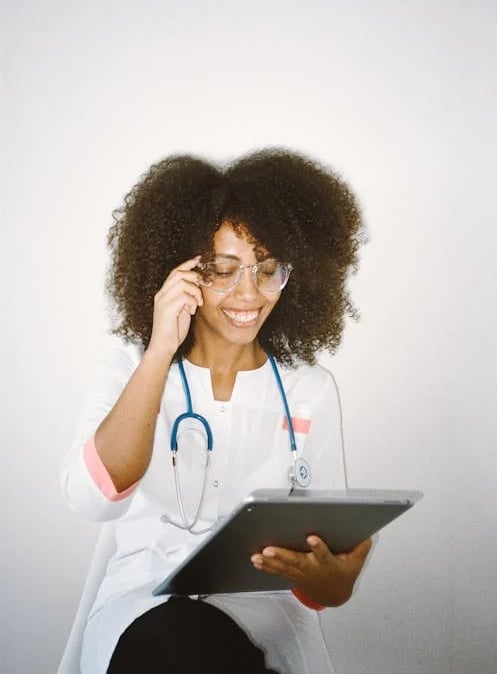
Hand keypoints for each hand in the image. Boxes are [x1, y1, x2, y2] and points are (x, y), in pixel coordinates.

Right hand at [147, 256, 203, 357]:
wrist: (163, 347)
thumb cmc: (173, 331)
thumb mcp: (182, 311)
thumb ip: (187, 299)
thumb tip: (198, 289)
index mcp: (164, 294)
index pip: (175, 272)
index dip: (187, 264)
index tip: (199, 259)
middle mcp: (161, 295)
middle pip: (179, 274)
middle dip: (195, 276)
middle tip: (204, 285)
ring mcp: (162, 301)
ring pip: (183, 284)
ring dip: (195, 292)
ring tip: (197, 303)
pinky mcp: (166, 309)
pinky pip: (184, 296)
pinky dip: (192, 302)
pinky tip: (191, 311)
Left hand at [251, 536, 371, 606]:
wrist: (334, 595)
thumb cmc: (343, 574)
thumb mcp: (356, 562)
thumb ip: (360, 547)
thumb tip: (366, 534)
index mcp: (328, 564)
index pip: (324, 555)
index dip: (319, 548)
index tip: (312, 539)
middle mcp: (312, 569)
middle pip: (297, 562)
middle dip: (283, 556)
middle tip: (270, 550)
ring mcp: (300, 574)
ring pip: (284, 567)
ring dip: (269, 562)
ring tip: (257, 556)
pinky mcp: (292, 575)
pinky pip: (278, 571)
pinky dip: (266, 567)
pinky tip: (256, 561)